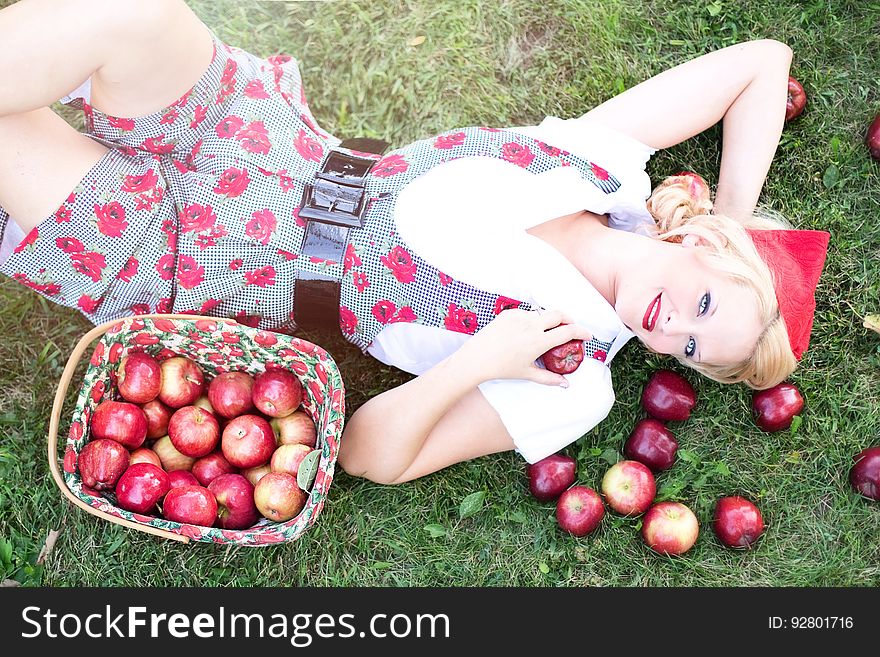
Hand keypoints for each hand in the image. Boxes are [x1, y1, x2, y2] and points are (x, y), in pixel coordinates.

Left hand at [452, 308, 592, 386]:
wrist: (476, 358)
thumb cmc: (502, 368)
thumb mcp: (527, 374)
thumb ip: (549, 378)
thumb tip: (566, 384)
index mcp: (539, 341)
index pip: (568, 331)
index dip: (582, 332)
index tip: (587, 335)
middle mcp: (531, 325)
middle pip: (559, 314)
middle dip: (569, 319)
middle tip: (570, 327)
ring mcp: (519, 317)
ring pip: (541, 313)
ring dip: (548, 320)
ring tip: (546, 332)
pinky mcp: (508, 313)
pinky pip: (525, 313)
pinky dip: (530, 320)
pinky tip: (525, 331)